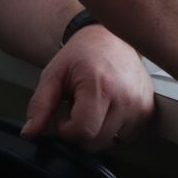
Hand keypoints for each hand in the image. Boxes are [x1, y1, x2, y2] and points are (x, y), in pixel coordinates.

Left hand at [21, 25, 154, 150]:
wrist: (110, 35)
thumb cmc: (82, 53)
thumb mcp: (54, 74)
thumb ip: (40, 104)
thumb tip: (30, 132)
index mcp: (101, 85)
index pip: (83, 131)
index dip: (67, 129)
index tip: (65, 115)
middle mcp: (125, 95)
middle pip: (96, 141)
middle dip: (82, 130)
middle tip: (80, 106)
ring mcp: (139, 102)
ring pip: (111, 142)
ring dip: (99, 130)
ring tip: (95, 104)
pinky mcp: (148, 107)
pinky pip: (126, 136)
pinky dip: (114, 128)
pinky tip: (109, 107)